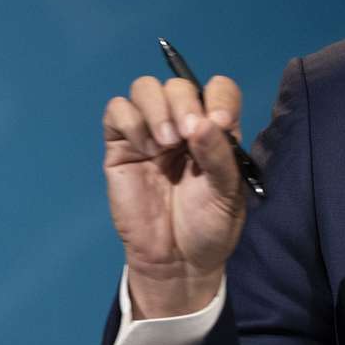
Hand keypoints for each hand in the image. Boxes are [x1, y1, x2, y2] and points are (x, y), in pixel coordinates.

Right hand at [103, 75, 246, 317]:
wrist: (177, 259)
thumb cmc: (209, 225)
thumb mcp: (227, 193)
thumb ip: (219, 155)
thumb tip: (204, 121)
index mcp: (216, 131)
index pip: (218, 90)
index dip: (218, 97)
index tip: (220, 122)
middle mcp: (183, 125)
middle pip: (178, 85)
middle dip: (184, 103)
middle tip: (187, 136)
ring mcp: (150, 133)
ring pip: (145, 88)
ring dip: (157, 108)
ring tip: (165, 143)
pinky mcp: (121, 146)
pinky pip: (117, 111)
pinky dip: (130, 121)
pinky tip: (145, 150)